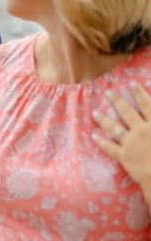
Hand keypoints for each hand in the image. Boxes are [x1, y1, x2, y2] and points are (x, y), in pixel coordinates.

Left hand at [92, 81, 150, 202]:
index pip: (147, 105)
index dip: (139, 93)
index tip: (131, 83)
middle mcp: (141, 130)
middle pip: (127, 112)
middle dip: (117, 101)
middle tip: (108, 92)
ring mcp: (131, 143)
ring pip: (114, 128)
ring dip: (104, 119)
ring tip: (95, 112)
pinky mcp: (124, 157)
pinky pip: (110, 148)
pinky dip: (101, 142)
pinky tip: (94, 136)